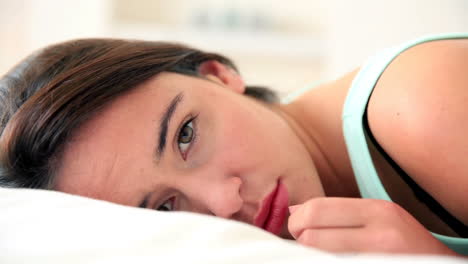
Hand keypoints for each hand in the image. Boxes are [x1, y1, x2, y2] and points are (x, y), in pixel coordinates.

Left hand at [288, 197, 458, 255]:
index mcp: (377, 210)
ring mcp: (380, 258)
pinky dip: (325, 262)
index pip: (317, 208)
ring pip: (320, 255)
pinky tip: (330, 260)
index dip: (298, 219)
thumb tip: (295, 210)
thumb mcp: (378, 216)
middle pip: (312, 233)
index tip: (297, 227)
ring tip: (316, 252)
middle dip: (299, 238)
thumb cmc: (403, 242)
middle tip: (302, 242)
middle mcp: (380, 233)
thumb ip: (338, 211)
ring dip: (310, 254)